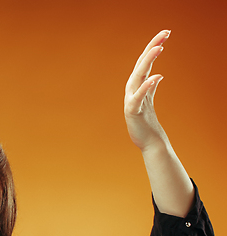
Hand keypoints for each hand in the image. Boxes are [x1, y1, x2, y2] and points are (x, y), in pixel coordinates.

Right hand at [124, 30, 170, 150]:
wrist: (148, 140)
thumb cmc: (147, 122)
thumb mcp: (149, 101)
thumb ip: (151, 87)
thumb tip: (157, 76)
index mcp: (137, 86)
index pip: (145, 62)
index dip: (153, 46)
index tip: (166, 32)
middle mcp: (132, 90)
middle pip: (141, 64)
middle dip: (152, 48)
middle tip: (165, 33)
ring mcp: (132, 100)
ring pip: (138, 77)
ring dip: (147, 62)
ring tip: (159, 48)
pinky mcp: (132, 111)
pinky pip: (139, 97)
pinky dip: (146, 86)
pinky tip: (156, 76)